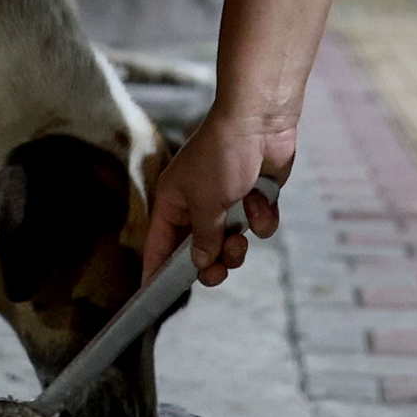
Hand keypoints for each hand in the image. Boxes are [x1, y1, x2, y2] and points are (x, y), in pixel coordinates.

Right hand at [141, 111, 295, 288]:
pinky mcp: (256, 196)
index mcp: (173, 201)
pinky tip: (262, 201)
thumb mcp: (206, 204)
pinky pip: (257, 224)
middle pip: (199, 249)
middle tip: (219, 271)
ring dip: (237, 244)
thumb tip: (200, 264)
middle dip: (211, 262)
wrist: (261, 121)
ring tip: (242, 237)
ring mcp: (228, 199)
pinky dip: (262, 217)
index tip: (155, 295)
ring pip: (230, 241)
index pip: (159, 243)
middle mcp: (197, 202)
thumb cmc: (223, 155)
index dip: (157, 268)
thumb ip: (202, 239)